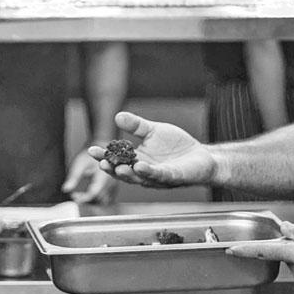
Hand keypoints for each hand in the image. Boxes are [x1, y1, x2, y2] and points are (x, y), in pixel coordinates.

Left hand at [62, 146, 117, 203]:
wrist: (101, 143)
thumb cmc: (90, 152)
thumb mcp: (79, 163)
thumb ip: (74, 177)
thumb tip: (66, 189)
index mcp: (104, 176)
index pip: (94, 193)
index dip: (83, 197)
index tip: (73, 196)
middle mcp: (111, 182)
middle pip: (100, 200)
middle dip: (88, 201)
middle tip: (76, 196)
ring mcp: (114, 185)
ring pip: (104, 200)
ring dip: (93, 201)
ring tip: (80, 196)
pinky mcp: (113, 186)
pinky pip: (107, 197)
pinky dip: (97, 198)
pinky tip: (88, 194)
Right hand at [90, 111, 212, 187]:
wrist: (201, 156)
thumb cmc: (176, 147)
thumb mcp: (153, 131)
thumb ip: (136, 126)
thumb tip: (118, 116)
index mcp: (137, 160)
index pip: (117, 159)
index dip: (104, 156)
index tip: (92, 150)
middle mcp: (144, 172)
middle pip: (124, 172)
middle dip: (111, 168)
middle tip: (101, 162)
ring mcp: (158, 177)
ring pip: (140, 178)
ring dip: (128, 173)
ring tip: (118, 167)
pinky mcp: (173, 177)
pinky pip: (160, 175)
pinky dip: (150, 172)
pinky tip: (141, 166)